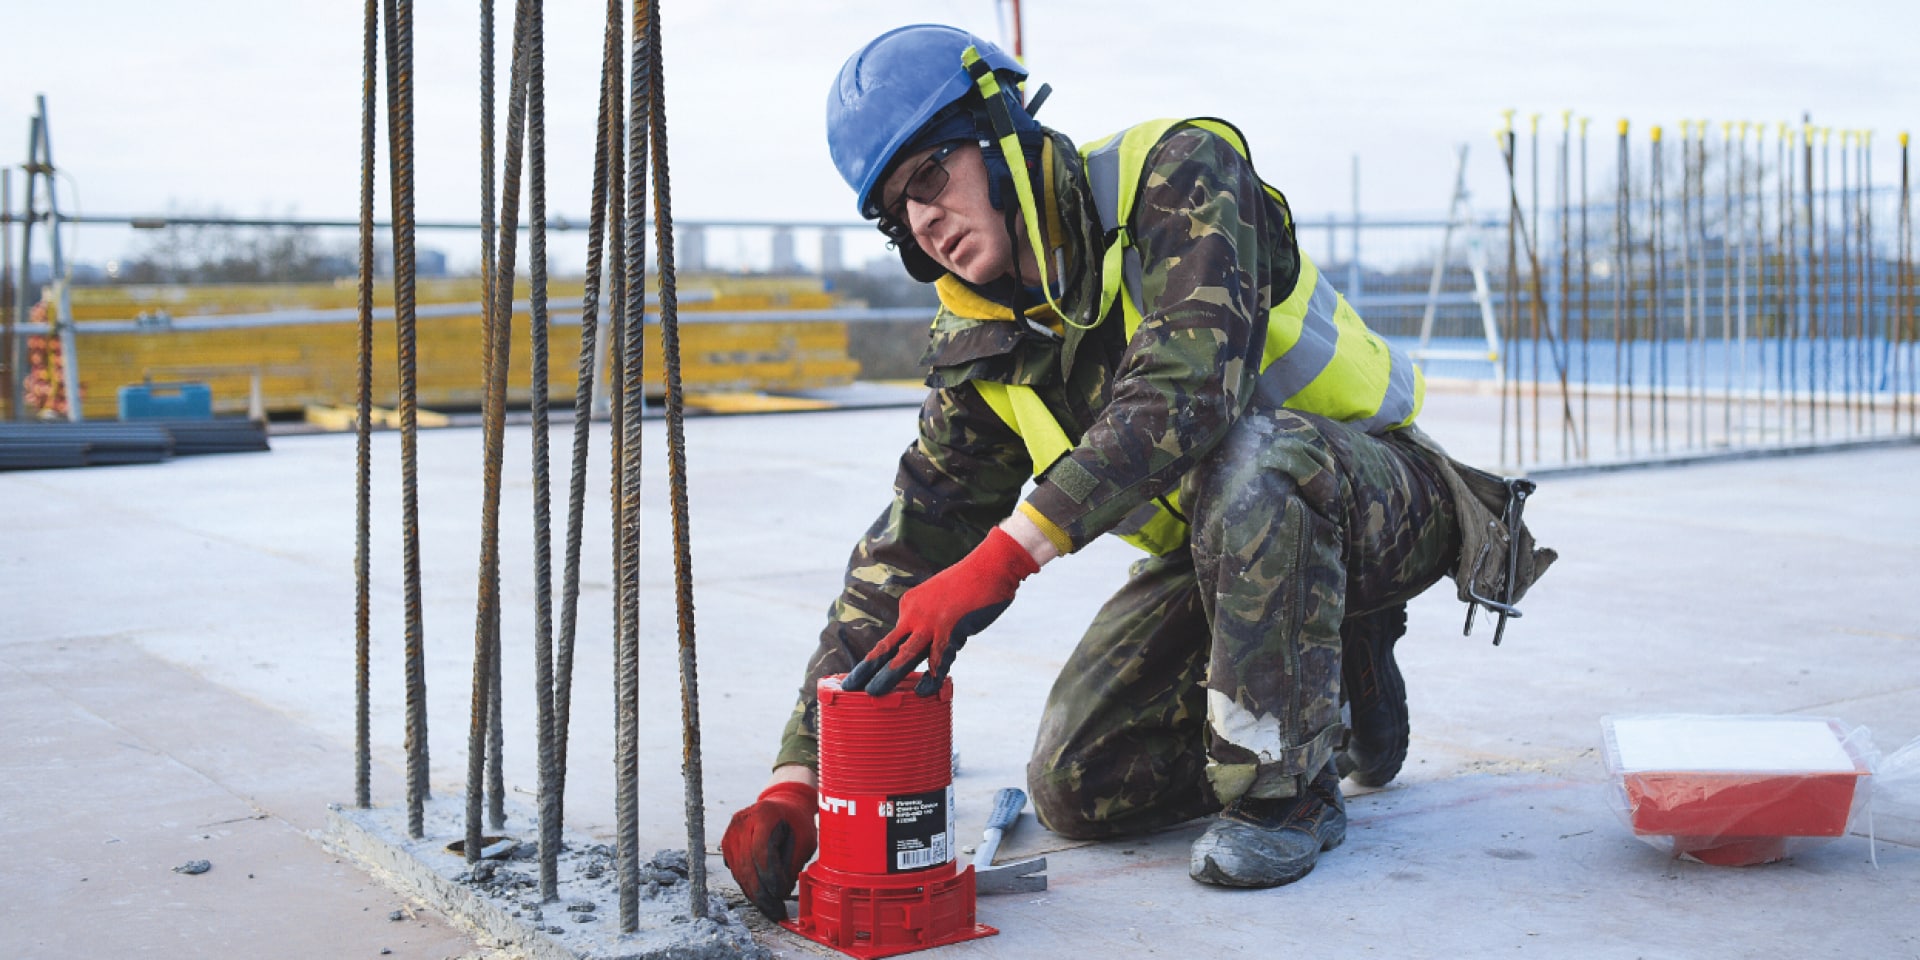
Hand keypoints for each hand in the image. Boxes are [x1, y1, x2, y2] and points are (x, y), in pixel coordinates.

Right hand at [720, 780, 816, 920]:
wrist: (782, 805)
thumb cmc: (797, 823)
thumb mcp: (805, 840)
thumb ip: (793, 863)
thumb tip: (780, 893)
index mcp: (764, 814)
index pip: (762, 851)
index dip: (771, 877)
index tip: (782, 894)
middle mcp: (742, 822)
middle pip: (747, 865)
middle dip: (762, 894)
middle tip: (776, 912)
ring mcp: (731, 833)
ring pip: (739, 872)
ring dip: (755, 894)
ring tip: (771, 909)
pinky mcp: (726, 844)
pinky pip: (735, 871)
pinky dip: (748, 886)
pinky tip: (762, 897)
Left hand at [843, 527, 1039, 695]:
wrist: (991, 565)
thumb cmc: (972, 584)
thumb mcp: (942, 601)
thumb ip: (935, 625)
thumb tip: (936, 654)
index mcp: (909, 605)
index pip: (893, 639)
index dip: (879, 658)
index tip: (865, 673)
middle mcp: (914, 613)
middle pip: (887, 647)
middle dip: (867, 669)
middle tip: (849, 686)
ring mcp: (930, 621)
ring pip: (904, 655)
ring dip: (887, 676)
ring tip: (874, 693)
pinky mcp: (949, 627)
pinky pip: (937, 658)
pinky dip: (931, 677)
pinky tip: (924, 692)